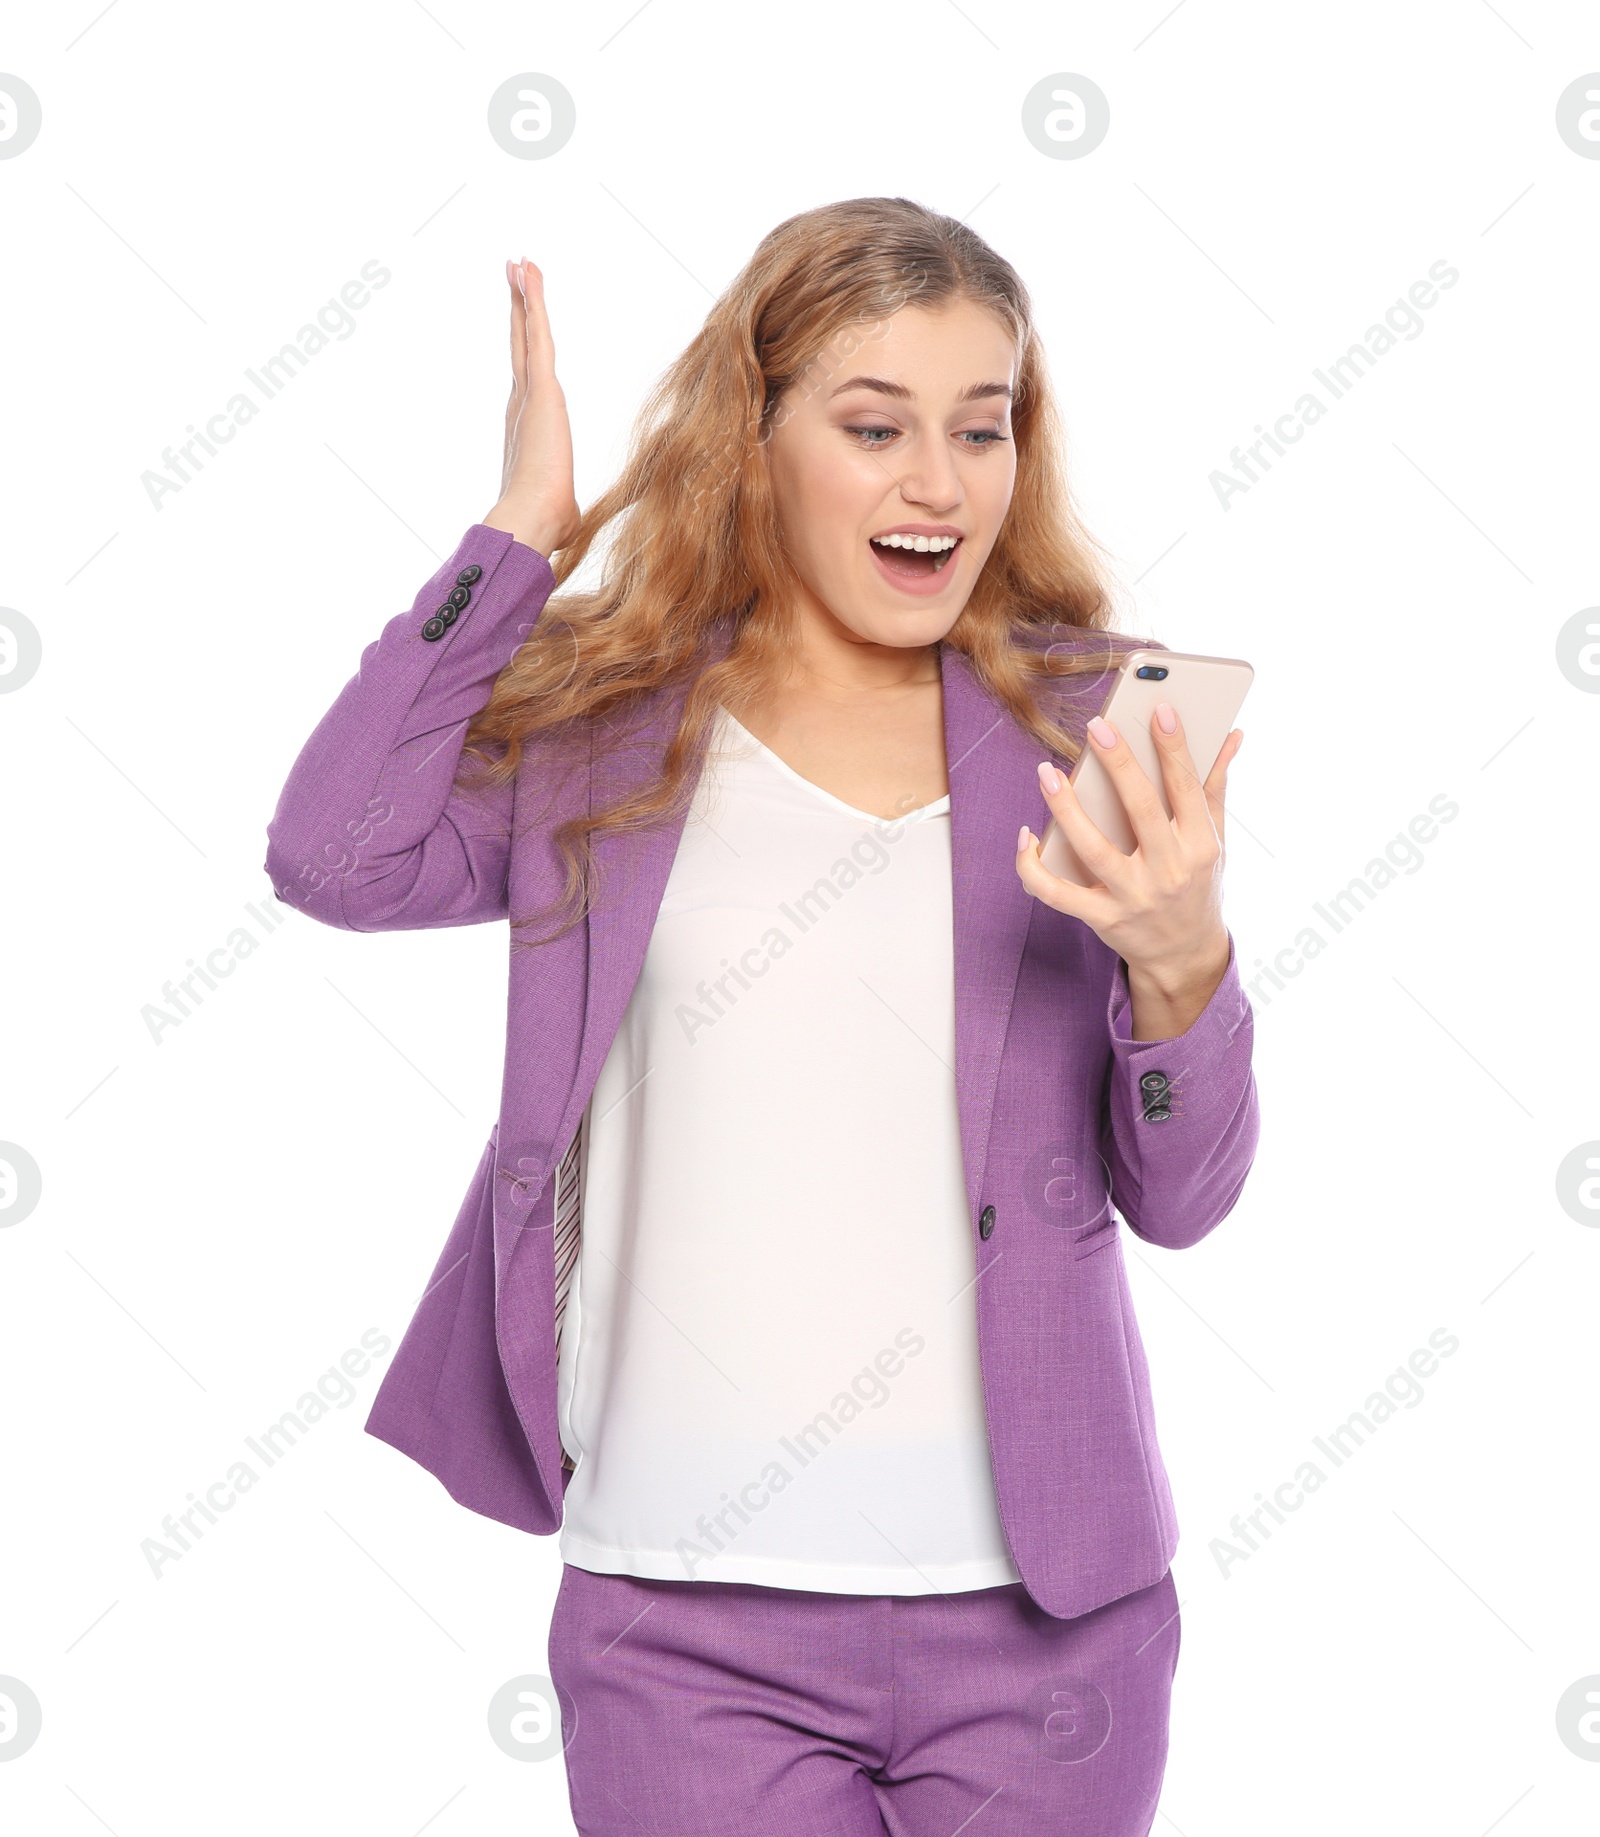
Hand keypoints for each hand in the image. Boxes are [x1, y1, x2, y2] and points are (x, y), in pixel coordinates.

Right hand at [482, 258, 581, 557]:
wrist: (533, 520)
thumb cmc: (549, 522)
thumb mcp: (564, 511)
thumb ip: (567, 508)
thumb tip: (576, 528)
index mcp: (527, 426)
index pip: (526, 375)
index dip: (523, 344)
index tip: (521, 319)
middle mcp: (521, 404)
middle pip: (520, 345)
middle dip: (517, 309)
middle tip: (512, 274)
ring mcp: (528, 394)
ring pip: (527, 332)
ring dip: (524, 295)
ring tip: (520, 261)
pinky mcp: (542, 388)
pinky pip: (538, 333)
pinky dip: (535, 301)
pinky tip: (530, 271)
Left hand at [1015, 703, 1242, 1038]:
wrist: (1186, 957)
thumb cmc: (1199, 887)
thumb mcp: (1216, 841)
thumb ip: (1216, 786)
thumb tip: (1232, 734)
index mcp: (1201, 845)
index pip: (1186, 788)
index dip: (1174, 747)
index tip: (1159, 708)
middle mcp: (1169, 871)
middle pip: (1141, 810)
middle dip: (1119, 764)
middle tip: (1097, 725)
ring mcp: (1133, 897)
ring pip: (1093, 848)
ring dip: (1066, 809)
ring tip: (1047, 773)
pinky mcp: (1102, 918)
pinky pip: (1057, 893)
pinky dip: (1034, 867)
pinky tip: (1026, 836)